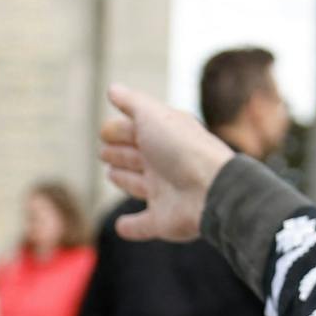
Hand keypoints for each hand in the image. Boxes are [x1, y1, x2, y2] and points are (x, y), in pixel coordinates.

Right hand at [99, 84, 232, 241]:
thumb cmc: (182, 148)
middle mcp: (165, 164)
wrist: (210, 188)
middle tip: (105, 151)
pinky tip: (121, 226)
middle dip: (121, 152)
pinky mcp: (162, 221)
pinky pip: (144, 225)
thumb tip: (113, 88)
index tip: (104, 131)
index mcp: (164, 138)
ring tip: (112, 174)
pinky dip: (132, 226)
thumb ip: (133, 102)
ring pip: (139, 186)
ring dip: (126, 180)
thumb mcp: (154, 116)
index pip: (137, 132)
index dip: (120, 130)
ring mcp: (165, 193)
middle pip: (137, 157)